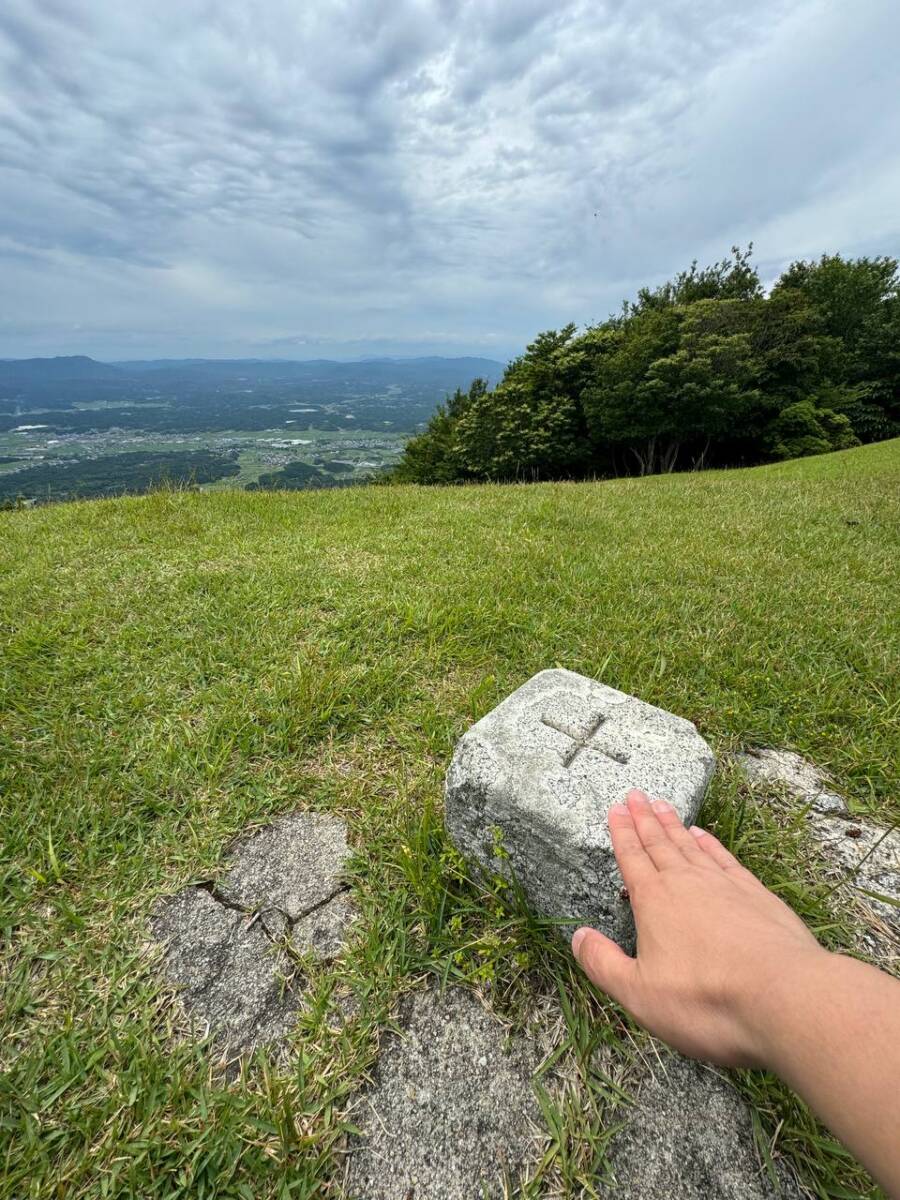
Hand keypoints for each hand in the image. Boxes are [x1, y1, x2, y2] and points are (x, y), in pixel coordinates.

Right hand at [571, 788, 828, 1066]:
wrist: (784, 997)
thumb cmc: (706, 1000)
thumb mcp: (640, 994)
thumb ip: (603, 964)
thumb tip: (579, 936)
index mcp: (654, 902)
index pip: (632, 859)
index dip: (621, 833)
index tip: (616, 808)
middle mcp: (687, 883)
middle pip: (660, 844)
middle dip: (645, 819)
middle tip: (636, 795)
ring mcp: (725, 885)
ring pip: (691, 846)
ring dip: (674, 825)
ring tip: (662, 805)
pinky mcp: (757, 895)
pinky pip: (725, 859)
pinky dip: (711, 844)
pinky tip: (705, 835)